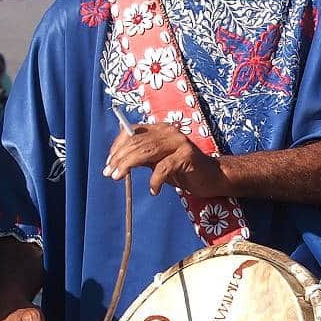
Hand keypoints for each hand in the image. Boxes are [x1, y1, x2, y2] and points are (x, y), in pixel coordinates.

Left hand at [104, 124, 226, 196]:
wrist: (212, 177)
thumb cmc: (183, 170)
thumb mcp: (157, 162)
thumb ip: (142, 158)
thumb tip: (116, 161)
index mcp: (159, 129)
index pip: (132, 131)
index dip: (117, 146)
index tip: (109, 162)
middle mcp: (168, 131)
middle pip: (136, 142)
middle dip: (119, 158)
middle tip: (109, 173)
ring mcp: (178, 142)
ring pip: (146, 151)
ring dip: (128, 165)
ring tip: (119, 177)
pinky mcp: (186, 155)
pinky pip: (163, 168)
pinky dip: (155, 181)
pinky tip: (153, 191)